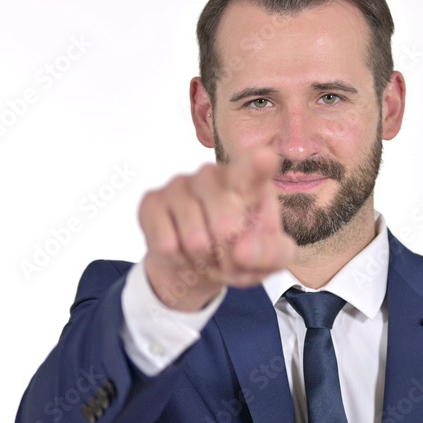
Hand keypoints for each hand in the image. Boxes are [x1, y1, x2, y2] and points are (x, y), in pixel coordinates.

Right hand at [139, 147, 295, 310]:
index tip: (266, 158)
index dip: (258, 165)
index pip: (255, 169)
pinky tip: (183, 251)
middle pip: (225, 229)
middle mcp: (212, 175)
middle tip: (229, 260)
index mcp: (249, 182)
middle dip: (228, 258)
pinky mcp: (152, 201)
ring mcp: (179, 184)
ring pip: (195, 241)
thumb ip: (269, 254)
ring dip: (204, 262)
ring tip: (207, 255)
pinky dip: (179, 261)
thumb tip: (242, 250)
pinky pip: (166, 245)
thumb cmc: (241, 251)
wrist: (198, 264)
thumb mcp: (270, 258)